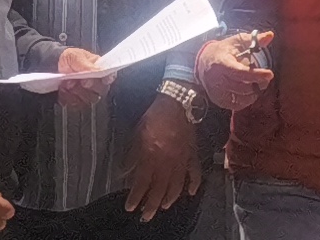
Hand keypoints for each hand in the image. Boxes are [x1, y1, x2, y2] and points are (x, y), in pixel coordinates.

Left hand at [55, 48, 113, 108]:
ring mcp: (87, 93)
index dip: (108, 78)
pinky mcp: (77, 101)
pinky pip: (76, 105)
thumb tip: (98, 70)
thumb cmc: (67, 59)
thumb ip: (86, 64)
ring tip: (67, 83)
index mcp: (99, 68)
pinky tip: (63, 89)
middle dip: (89, 86)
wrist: (51, 66)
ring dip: (76, 92)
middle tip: (78, 80)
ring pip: (89, 100)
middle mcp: (96, 82)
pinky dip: (67, 97)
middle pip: (101, 91)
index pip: (110, 75)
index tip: (103, 79)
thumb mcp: (75, 56)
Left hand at [123, 93, 201, 221]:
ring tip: (163, 207)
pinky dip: (193, 183)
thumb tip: (124, 173)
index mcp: (151, 156)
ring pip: (176, 186)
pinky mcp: (193, 154)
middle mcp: (167, 162)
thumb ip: (131, 155)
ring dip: (169, 199)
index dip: (135, 197)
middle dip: (151, 206)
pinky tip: (190, 192)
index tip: (130, 207)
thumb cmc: (154, 116)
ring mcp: (182, 160)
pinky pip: (195, 172)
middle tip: (145, 217)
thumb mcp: (137, 134)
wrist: (177, 102)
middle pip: (159, 190)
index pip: (142, 183)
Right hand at [196, 31, 275, 111]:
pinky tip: (250, 90)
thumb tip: (270, 36)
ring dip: (254, 92)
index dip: (256, 75)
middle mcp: (217, 79)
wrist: (205, 61)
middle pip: (242, 87)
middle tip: (266, 78)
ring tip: (258, 83)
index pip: (240, 72)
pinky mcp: (219, 100)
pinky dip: (247, 99)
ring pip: (241, 98)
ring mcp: (216, 92)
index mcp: (221, 63)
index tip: (270, 74)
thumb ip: (254, 39)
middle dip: (258, 83)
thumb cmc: (224, 50)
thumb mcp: (238, 41)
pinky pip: (237, 105)